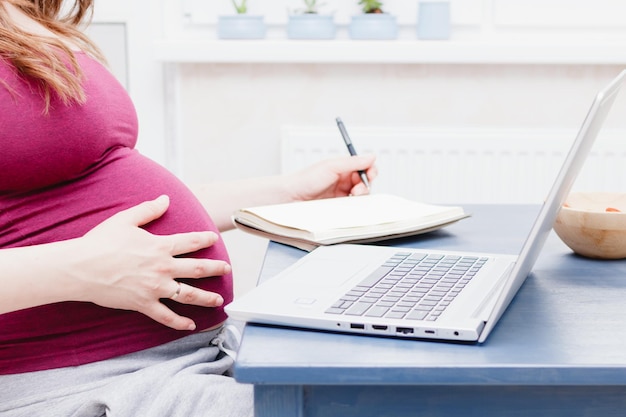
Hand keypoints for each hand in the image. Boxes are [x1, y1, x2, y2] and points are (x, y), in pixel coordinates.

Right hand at [72, 195, 228, 330]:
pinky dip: (180, 322)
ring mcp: (155, 288)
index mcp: (160, 246)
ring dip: (207, 298)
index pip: (191, 242)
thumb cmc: (100, 242)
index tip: (214, 239)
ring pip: (188, 295)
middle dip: (216, 269)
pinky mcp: (144, 304)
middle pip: (198, 269)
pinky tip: (192, 325)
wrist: (80, 268)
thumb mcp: (125, 219)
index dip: (205, 240)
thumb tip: (165, 199)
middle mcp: (162, 268)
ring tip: (219, 300)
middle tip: (227, 269)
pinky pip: (166, 316)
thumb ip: (148, 210)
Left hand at [287, 154, 377, 200]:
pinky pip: (352, 207)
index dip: (370, 170)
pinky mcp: (338, 207)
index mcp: (342, 168)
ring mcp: (340, 194)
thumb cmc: (305, 180)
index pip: (363, 167)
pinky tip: (349, 205)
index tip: (370, 174)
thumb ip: (353, 162)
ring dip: (361, 196)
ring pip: (360, 196)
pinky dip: (354, 206)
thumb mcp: (331, 166)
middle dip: (365, 185)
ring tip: (352, 196)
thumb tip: (371, 157)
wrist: (291, 197)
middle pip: (364, 182)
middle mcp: (342, 181)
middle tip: (357, 189)